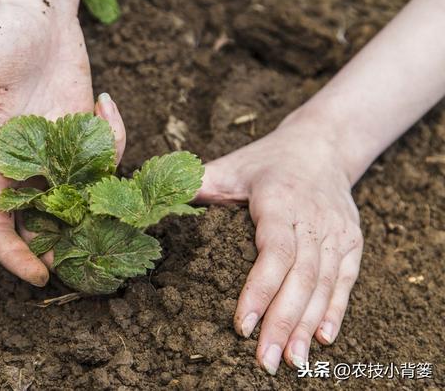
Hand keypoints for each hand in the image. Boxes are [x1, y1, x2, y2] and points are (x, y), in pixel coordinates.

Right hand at [0, 0, 124, 285]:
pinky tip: (107, 103)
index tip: (39, 276)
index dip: (13, 253)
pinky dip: (115, 138)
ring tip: (117, 201)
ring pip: (79, 196)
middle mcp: (26, 163)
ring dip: (97, 204)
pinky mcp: (87, 132)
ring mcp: (60, 150)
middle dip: (64, 243)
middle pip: (42, 220)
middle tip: (92, 259)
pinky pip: (106, 154)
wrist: (37, 15)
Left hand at [195, 115, 362, 373]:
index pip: (274, 251)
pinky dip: (335, 310)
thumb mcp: (230, 166)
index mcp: (280, 201)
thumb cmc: (267, 161)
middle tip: (266, 361)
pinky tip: (323, 339)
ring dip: (308, 325)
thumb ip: (198, 184)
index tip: (242, 325)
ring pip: (323, 284)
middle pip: (300, 276)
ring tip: (293, 362)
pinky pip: (344, 280)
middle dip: (283, 322)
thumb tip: (156, 204)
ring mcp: (337, 232)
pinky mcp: (351, 241)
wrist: (322, 145)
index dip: (259, 290)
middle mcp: (313, 219)